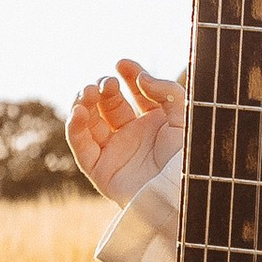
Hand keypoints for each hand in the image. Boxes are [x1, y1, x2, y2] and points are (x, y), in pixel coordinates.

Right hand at [69, 56, 182, 202]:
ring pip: (90, 120)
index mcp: (155, 123)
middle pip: (108, 103)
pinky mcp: (99, 170)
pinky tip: (78, 111)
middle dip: (103, 88)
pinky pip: (81, 145)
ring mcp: (114, 152)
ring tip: (87, 93)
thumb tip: (141, 76)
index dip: (128, 75)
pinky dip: (75, 127)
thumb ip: (168, 92)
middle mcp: (133, 135)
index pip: (136, 92)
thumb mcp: (185, 119)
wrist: (176, 197)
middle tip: (106, 83)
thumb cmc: (186, 162)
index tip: (122, 64)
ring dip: (84, 103)